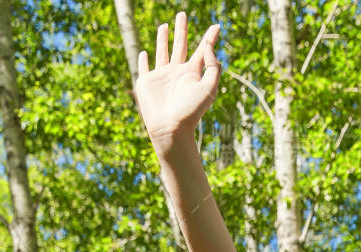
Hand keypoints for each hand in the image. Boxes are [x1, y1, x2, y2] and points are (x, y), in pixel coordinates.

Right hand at [135, 12, 222, 155]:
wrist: (170, 128)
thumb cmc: (191, 111)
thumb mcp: (208, 88)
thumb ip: (211, 66)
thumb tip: (209, 47)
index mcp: (192, 73)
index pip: (202, 50)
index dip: (210, 38)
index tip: (217, 26)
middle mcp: (177, 72)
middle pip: (181, 45)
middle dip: (182, 30)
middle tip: (183, 14)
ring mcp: (162, 77)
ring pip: (162, 52)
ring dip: (163, 39)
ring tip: (164, 25)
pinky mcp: (147, 82)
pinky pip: (144, 68)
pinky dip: (143, 60)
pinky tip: (144, 53)